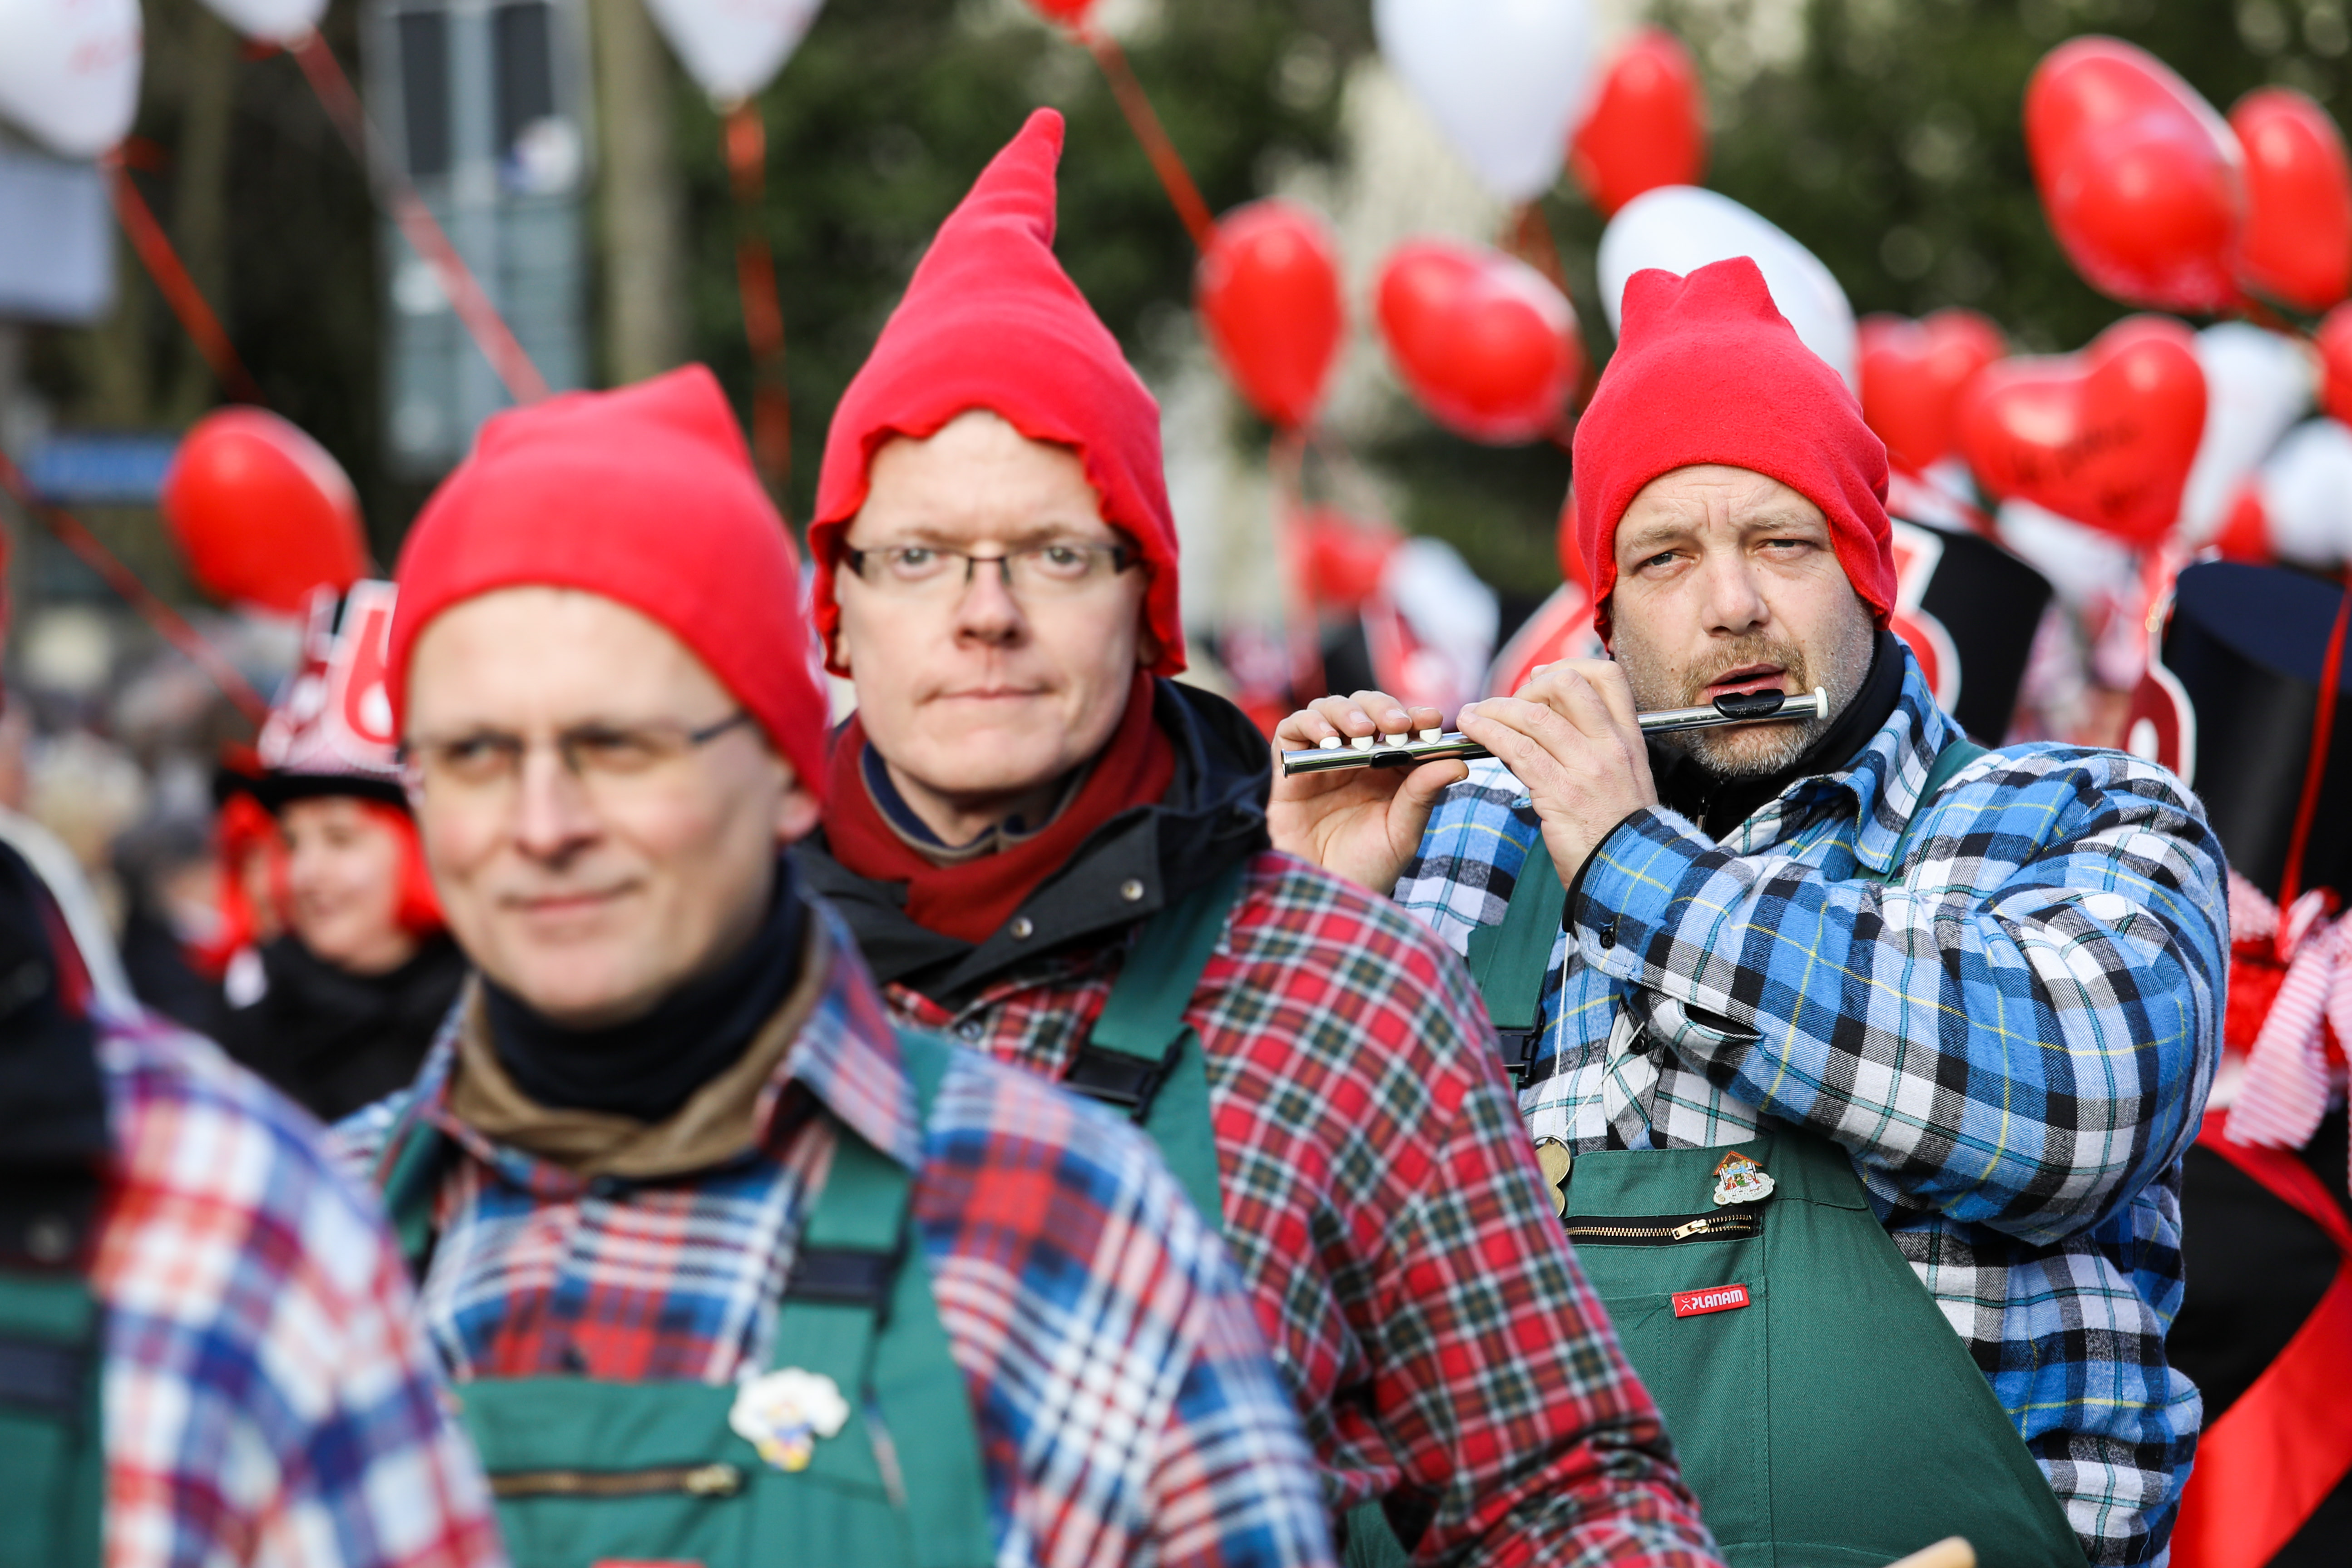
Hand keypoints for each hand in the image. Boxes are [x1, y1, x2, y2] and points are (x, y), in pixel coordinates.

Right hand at [1268, 690, 1468, 894]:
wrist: (1323, 894)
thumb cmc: (1365, 868)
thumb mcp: (1401, 832)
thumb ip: (1422, 794)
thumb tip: (1458, 764)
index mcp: (1386, 769)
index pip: (1401, 726)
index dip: (1416, 716)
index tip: (1431, 720)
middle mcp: (1352, 758)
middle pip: (1365, 708)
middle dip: (1383, 708)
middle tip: (1397, 725)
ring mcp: (1319, 759)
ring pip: (1329, 709)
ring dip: (1349, 711)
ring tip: (1363, 732)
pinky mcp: (1287, 767)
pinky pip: (1292, 728)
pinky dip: (1310, 723)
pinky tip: (1329, 740)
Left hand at [1455, 659, 1657, 888]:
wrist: (1629, 874)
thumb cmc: (1616, 830)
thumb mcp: (1619, 778)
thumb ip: (1592, 746)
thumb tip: (1547, 718)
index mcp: (1628, 738)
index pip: (1606, 675)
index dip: (1567, 667)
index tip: (1539, 679)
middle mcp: (1611, 746)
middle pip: (1568, 685)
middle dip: (1527, 688)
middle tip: (1505, 705)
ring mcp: (1588, 768)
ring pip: (1534, 717)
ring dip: (1494, 710)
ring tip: (1471, 716)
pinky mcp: (1561, 793)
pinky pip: (1518, 750)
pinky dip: (1488, 734)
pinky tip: (1472, 731)